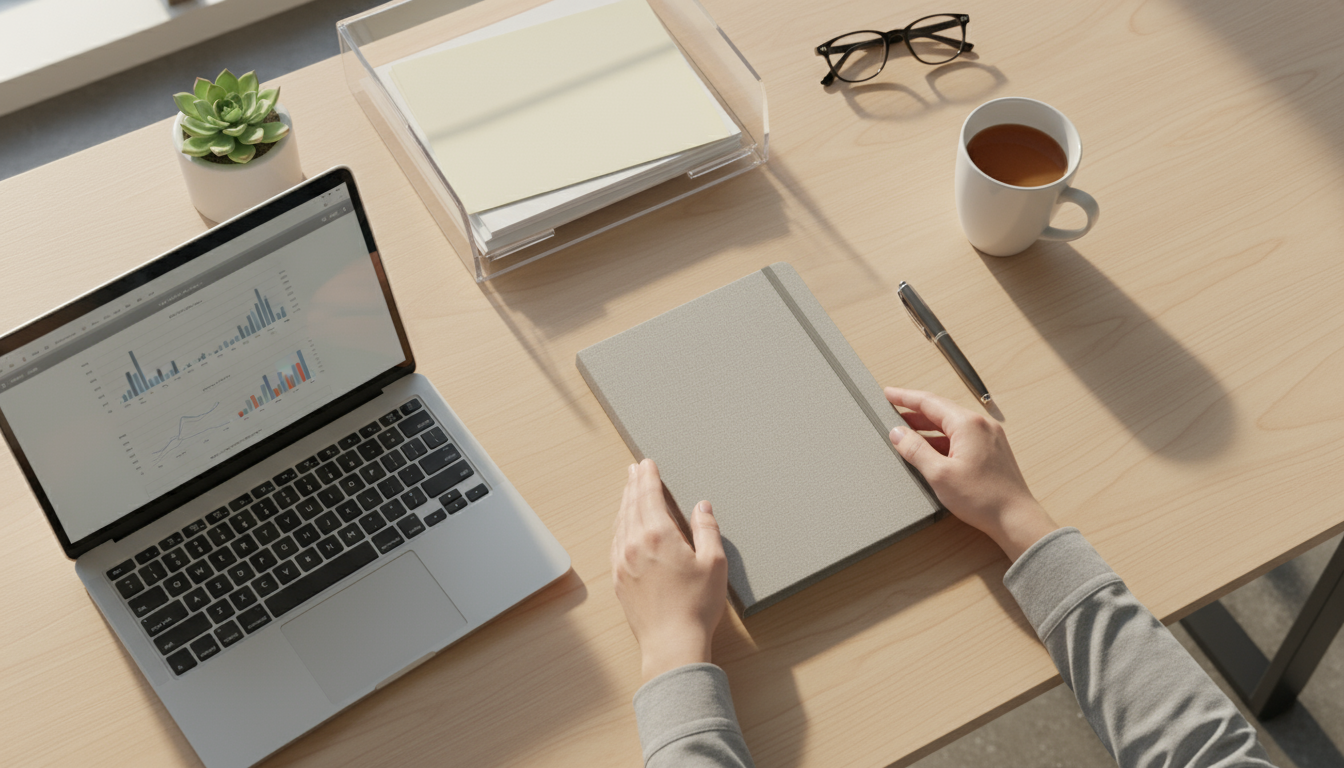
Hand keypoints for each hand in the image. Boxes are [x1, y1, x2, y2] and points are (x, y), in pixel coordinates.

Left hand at [612, 459, 728, 681]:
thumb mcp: (714, 564)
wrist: (671, 643)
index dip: (649, 477)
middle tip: (634, 469)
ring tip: (628, 491)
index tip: (647, 463)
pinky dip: (619, 527)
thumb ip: (707, 530)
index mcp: (659, 535)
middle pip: (632, 505)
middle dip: (634, 484)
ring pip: (621, 523)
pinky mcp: (619, 579)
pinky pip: (615, 543)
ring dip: (625, 503)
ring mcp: (623, 562)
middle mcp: (635, 544)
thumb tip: (701, 507)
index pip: (649, 496)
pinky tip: (623, 526)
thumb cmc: (696, 606)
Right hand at [885, 387, 1058, 561]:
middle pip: (940, 411)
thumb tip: (897, 433)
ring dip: (928, 428)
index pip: (929, 402)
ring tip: (906, 434)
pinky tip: (930, 450)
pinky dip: (942, 440)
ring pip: (951, 425)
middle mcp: (981, 425)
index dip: (905, 397)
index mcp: (968, 424)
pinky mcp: (992, 450)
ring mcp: (989, 436)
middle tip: (892, 414)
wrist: (1016, 518)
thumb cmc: (983, 498)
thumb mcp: (939, 474)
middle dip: (914, 413)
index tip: (889, 393)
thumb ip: (915, 449)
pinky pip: (961, 437)